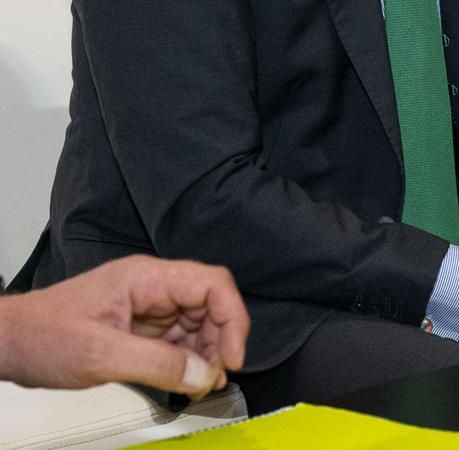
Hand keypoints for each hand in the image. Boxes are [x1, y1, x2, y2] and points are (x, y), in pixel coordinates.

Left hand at [0, 256, 247, 394]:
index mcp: (147, 278)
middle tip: (215, 377)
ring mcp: (148, 307)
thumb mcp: (99, 354)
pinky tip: (187, 380)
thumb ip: (156, 365)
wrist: (7, 343)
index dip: (232, 319)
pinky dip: (188, 361)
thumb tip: (204, 375)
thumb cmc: (42, 336)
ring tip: (201, 384)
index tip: (232, 358)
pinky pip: (178, 340)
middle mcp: (153, 287)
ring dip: (207, 353)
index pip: (211, 285)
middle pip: (210, 304)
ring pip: (198, 323)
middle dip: (221, 340)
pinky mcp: (141, 328)